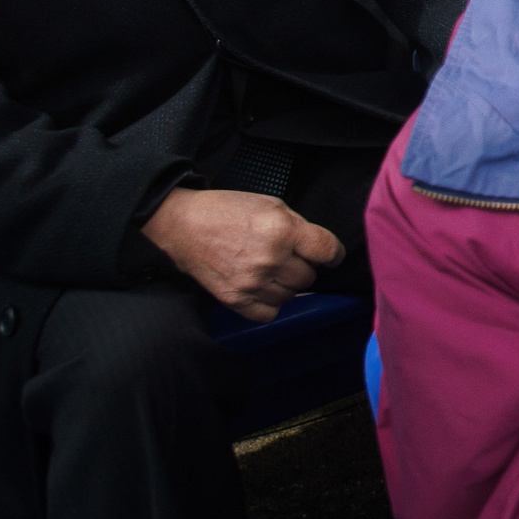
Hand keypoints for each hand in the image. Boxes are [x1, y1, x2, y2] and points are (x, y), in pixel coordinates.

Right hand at [140, 189, 343, 322]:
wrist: (184, 226)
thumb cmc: (228, 211)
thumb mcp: (271, 204)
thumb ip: (298, 226)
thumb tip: (318, 250)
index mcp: (283, 230)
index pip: (327, 251)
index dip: (333, 254)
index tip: (330, 257)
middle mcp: (271, 259)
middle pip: (309, 276)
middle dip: (303, 266)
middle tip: (287, 256)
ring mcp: (252, 283)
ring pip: (291, 295)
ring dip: (286, 284)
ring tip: (270, 269)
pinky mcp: (235, 300)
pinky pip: (270, 313)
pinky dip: (270, 303)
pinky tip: (262, 287)